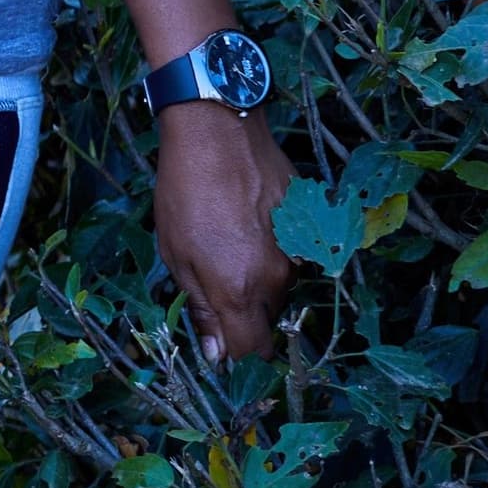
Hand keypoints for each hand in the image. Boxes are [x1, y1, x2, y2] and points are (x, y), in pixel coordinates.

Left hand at [156, 99, 293, 361]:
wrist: (218, 132)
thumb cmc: (184, 192)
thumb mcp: (176, 253)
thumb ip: (201, 307)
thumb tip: (217, 354)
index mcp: (239, 288)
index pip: (254, 350)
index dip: (237, 352)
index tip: (221, 342)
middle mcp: (277, 277)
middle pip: (267, 319)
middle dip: (244, 312)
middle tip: (215, 278)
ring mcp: (298, 251)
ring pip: (280, 287)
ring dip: (258, 280)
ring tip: (229, 241)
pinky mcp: (310, 227)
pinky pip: (293, 255)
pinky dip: (274, 250)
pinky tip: (251, 222)